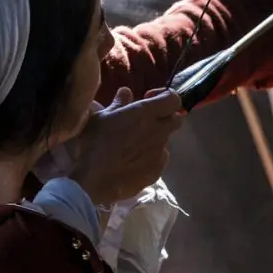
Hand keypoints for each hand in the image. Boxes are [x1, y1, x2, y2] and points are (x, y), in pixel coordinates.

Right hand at [68, 88, 184, 203]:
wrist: (96, 179)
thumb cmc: (95, 143)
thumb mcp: (100, 117)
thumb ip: (118, 103)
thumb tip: (126, 92)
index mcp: (146, 113)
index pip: (173, 99)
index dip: (164, 97)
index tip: (148, 99)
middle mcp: (158, 131)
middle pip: (176, 119)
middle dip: (165, 118)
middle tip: (145, 122)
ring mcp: (160, 152)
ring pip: (165, 140)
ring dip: (154, 138)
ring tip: (133, 146)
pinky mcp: (157, 171)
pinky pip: (159, 159)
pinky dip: (150, 157)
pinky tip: (133, 162)